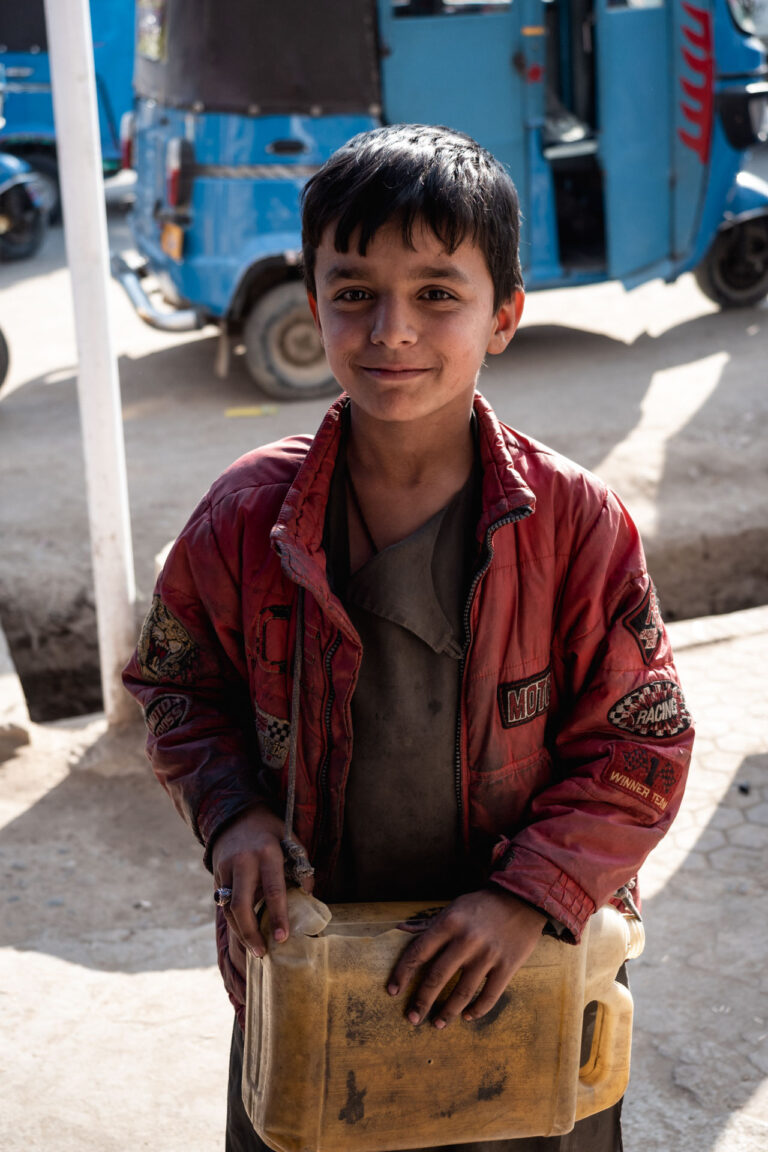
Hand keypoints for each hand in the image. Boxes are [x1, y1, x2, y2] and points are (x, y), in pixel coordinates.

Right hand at [211, 804, 312, 958]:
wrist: (238, 816)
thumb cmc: (271, 832)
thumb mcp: (291, 841)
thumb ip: (301, 867)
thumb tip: (308, 896)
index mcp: (267, 852)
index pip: (273, 890)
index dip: (278, 916)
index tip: (282, 938)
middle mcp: (243, 861)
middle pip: (241, 906)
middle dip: (251, 933)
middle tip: (262, 953)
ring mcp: (226, 868)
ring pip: (228, 909)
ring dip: (240, 932)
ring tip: (254, 949)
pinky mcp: (216, 874)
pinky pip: (223, 903)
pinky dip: (234, 921)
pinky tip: (244, 932)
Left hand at [387, 889, 545, 1028]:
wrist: (521, 899)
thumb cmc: (480, 906)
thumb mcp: (452, 908)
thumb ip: (427, 924)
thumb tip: (398, 930)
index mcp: (449, 923)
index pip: (418, 953)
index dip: (403, 974)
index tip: (393, 992)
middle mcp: (466, 940)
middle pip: (437, 978)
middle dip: (422, 1002)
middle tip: (412, 1018)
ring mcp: (488, 954)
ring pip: (462, 993)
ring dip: (447, 1012)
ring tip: (437, 1024)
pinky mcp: (508, 966)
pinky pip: (489, 996)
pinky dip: (476, 1011)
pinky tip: (466, 1016)